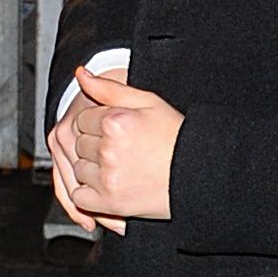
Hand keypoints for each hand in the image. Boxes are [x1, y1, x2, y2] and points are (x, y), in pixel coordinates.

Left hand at [63, 62, 181, 226]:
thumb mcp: (148, 102)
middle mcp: (109, 150)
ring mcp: (108, 178)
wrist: (199, 174)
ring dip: (93, 170)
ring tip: (121, 167)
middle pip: (79, 144)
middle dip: (95, 146)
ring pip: (78, 170)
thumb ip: (110, 88)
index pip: (82, 119)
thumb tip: (80, 74)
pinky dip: (90, 194)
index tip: (119, 132)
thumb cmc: (176, 137)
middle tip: (124, 150)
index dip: (99, 125)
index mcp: (115, 122)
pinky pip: (79, 197)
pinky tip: (112, 185)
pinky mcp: (109, 202)